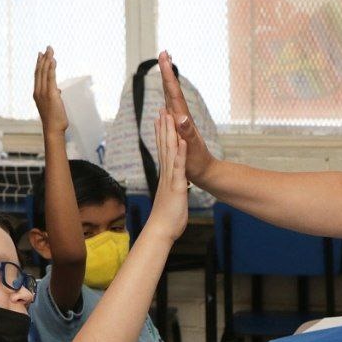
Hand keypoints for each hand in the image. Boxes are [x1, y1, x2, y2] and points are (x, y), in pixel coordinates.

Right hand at [32, 46, 69, 133]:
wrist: (53, 129)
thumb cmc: (54, 119)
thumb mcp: (53, 105)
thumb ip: (54, 96)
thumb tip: (57, 90)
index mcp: (37, 93)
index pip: (38, 75)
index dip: (39, 64)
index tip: (41, 55)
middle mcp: (38, 91)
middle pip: (40, 71)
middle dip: (43, 58)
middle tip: (47, 48)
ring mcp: (43, 92)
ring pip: (44, 72)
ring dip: (48, 59)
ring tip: (50, 50)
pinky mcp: (50, 94)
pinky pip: (50, 77)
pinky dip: (51, 67)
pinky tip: (53, 60)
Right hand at [147, 108, 188, 240]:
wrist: (160, 231)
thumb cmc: (166, 219)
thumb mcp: (168, 199)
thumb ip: (168, 190)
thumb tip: (167, 188)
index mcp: (165, 176)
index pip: (162, 151)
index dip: (161, 135)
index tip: (159, 120)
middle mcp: (166, 174)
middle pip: (163, 146)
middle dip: (163, 127)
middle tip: (161, 109)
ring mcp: (170, 178)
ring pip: (169, 152)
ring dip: (169, 134)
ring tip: (168, 116)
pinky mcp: (177, 186)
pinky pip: (179, 167)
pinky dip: (181, 153)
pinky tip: (182, 140)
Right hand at [158, 51, 214, 184]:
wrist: (206, 172)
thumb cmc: (198, 163)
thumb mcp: (192, 149)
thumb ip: (187, 134)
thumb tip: (181, 117)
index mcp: (183, 119)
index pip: (174, 93)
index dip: (169, 76)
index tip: (165, 58)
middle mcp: (181, 117)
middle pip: (172, 90)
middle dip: (167, 72)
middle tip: (163, 53)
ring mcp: (180, 123)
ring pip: (172, 98)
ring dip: (167, 83)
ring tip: (164, 68)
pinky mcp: (179, 130)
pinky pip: (171, 111)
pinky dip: (167, 101)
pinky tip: (164, 101)